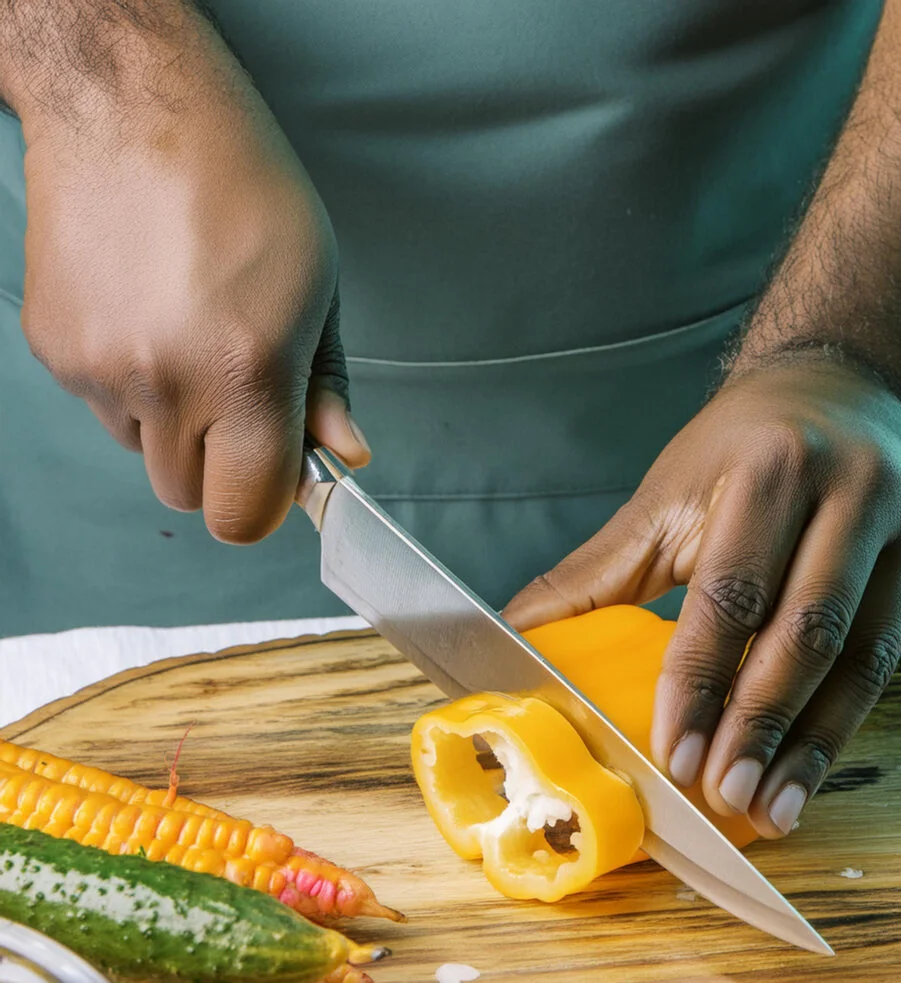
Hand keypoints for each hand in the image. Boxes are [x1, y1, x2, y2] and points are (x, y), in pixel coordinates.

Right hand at [16, 17, 368, 542]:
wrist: (134, 110)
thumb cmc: (242, 186)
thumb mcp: (318, 289)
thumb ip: (326, 388)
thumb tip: (341, 455)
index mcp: (245, 371)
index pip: (244, 513)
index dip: (263, 506)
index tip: (275, 479)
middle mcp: (164, 381)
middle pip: (188, 494)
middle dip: (220, 464)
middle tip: (240, 395)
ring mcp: (100, 369)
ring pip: (144, 452)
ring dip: (174, 423)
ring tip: (192, 334)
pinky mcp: (55, 351)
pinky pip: (105, 407)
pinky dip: (132, 386)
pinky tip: (149, 316)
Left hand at [504, 358, 900, 837]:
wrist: (837, 387)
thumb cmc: (738, 444)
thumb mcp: (664, 495)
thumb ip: (597, 572)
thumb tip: (519, 634)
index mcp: (769, 470)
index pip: (730, 593)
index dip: (698, 681)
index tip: (675, 754)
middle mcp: (847, 495)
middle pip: (805, 630)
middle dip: (760, 724)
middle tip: (724, 794)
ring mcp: (899, 529)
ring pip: (860, 656)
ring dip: (813, 742)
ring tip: (773, 806)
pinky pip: (888, 657)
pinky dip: (845, 719)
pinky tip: (811, 763)